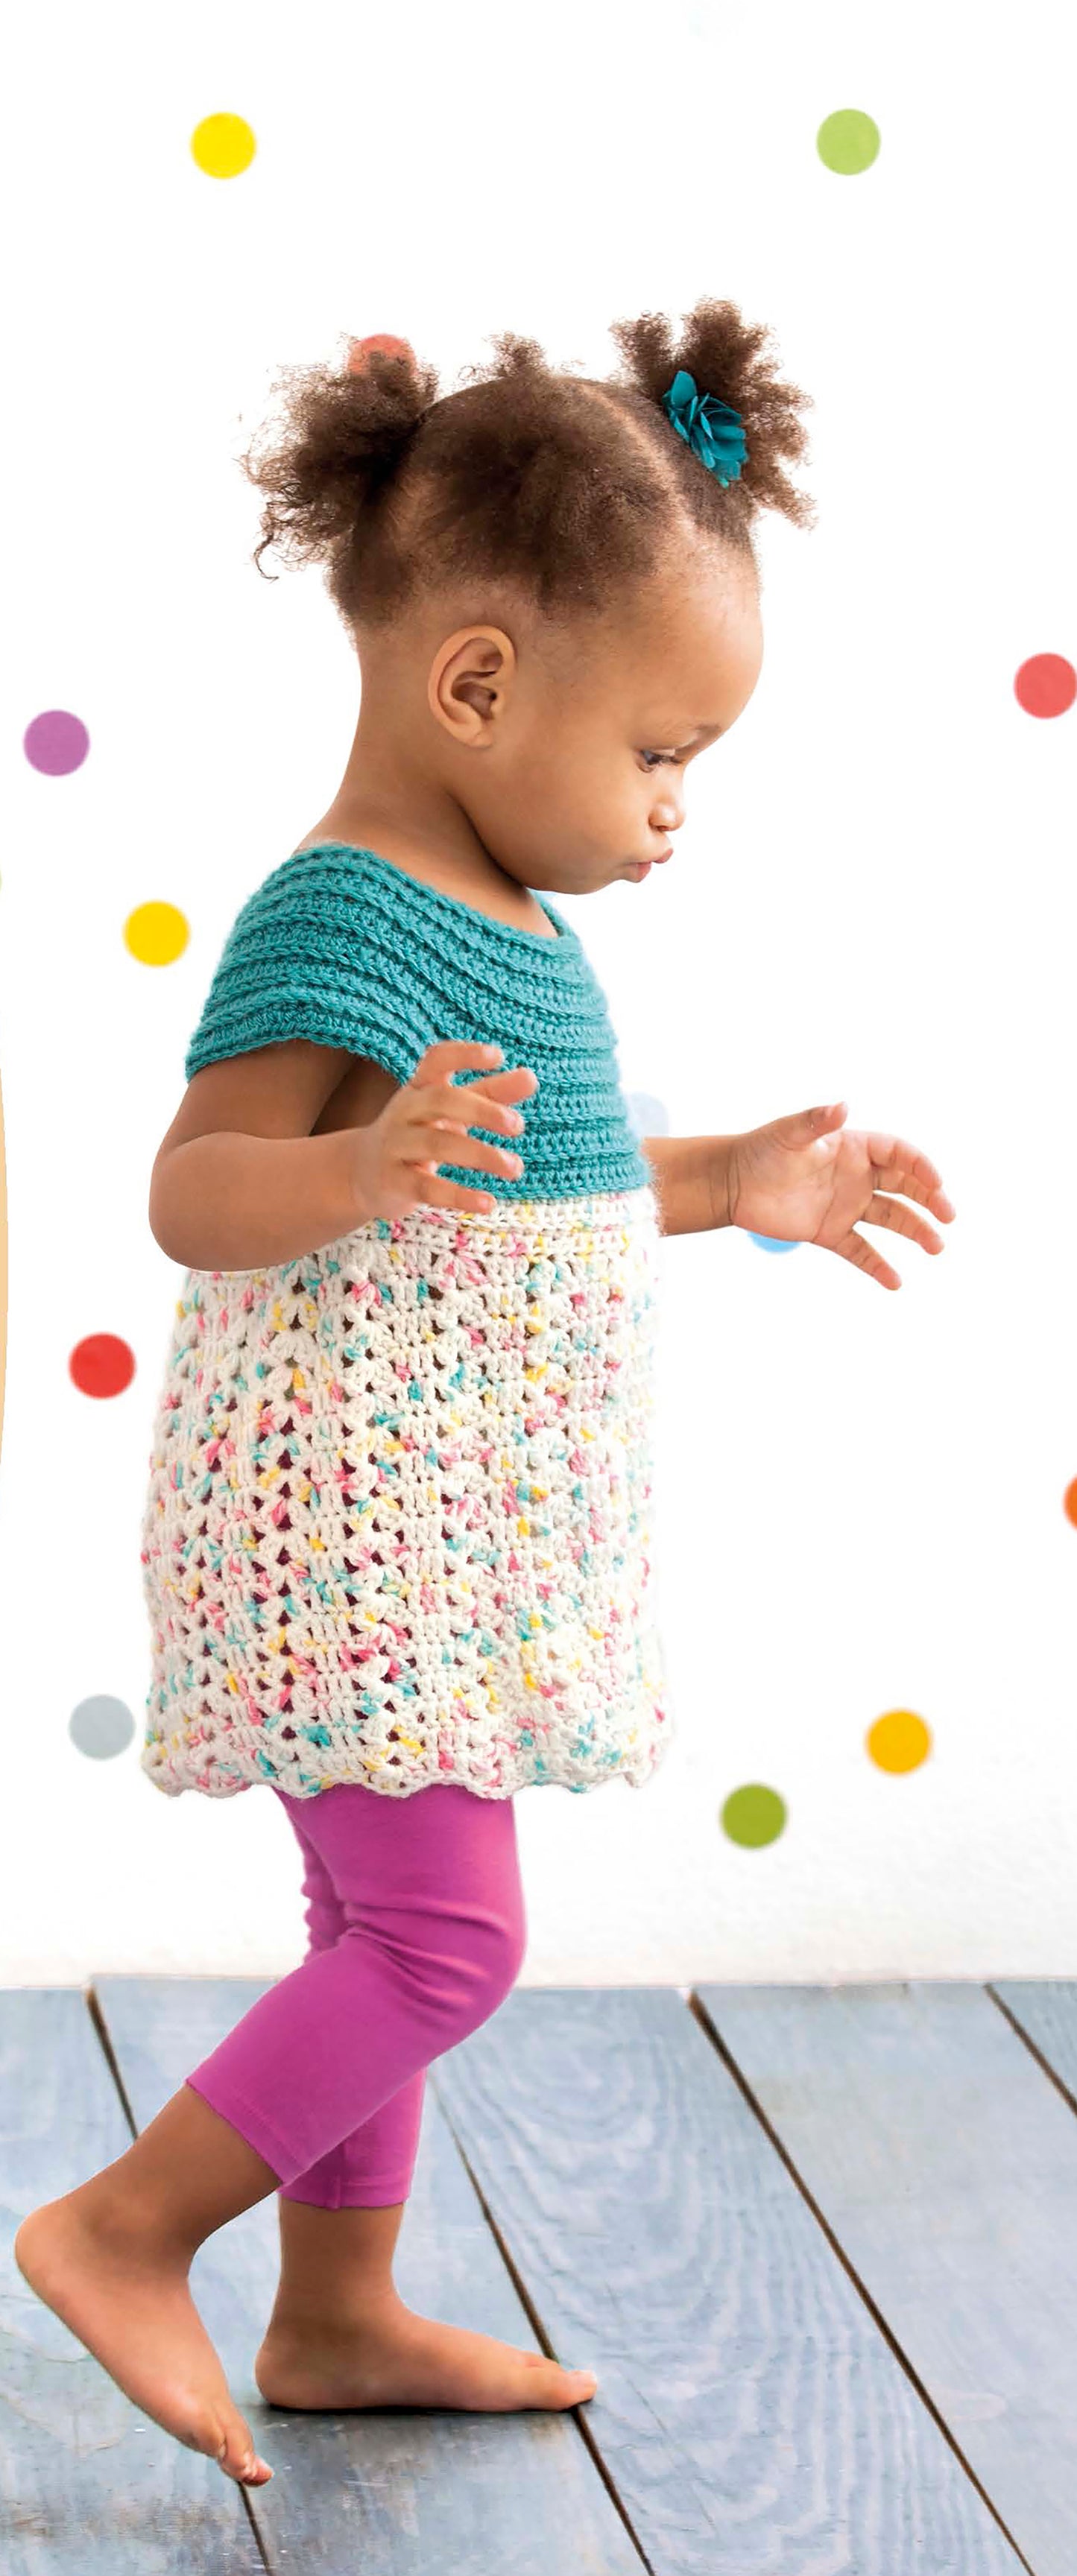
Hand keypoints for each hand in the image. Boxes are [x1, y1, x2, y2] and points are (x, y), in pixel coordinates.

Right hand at [353, 1039, 535, 1221]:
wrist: (361, 1173)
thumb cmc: (419, 1132)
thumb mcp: (452, 1111)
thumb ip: (491, 1093)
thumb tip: (531, 1077)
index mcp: (419, 1087)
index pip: (437, 1060)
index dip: (464, 1055)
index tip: (498, 1055)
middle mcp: (405, 1111)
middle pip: (441, 1100)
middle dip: (482, 1110)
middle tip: (518, 1125)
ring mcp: (395, 1146)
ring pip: (437, 1145)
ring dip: (481, 1155)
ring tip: (515, 1168)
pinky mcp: (393, 1182)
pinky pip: (426, 1188)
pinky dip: (459, 1196)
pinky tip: (488, 1203)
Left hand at [724, 1103, 954, 1290]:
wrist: (732, 1183)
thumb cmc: (761, 1150)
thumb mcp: (788, 1134)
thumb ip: (817, 1121)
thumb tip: (843, 1105)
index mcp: (854, 1148)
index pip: (898, 1154)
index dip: (920, 1166)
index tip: (937, 1182)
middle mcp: (857, 1176)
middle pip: (904, 1186)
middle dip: (930, 1200)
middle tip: (949, 1216)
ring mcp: (846, 1206)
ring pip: (891, 1219)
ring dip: (916, 1231)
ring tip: (936, 1247)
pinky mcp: (830, 1232)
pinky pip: (861, 1251)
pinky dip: (878, 1266)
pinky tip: (896, 1282)